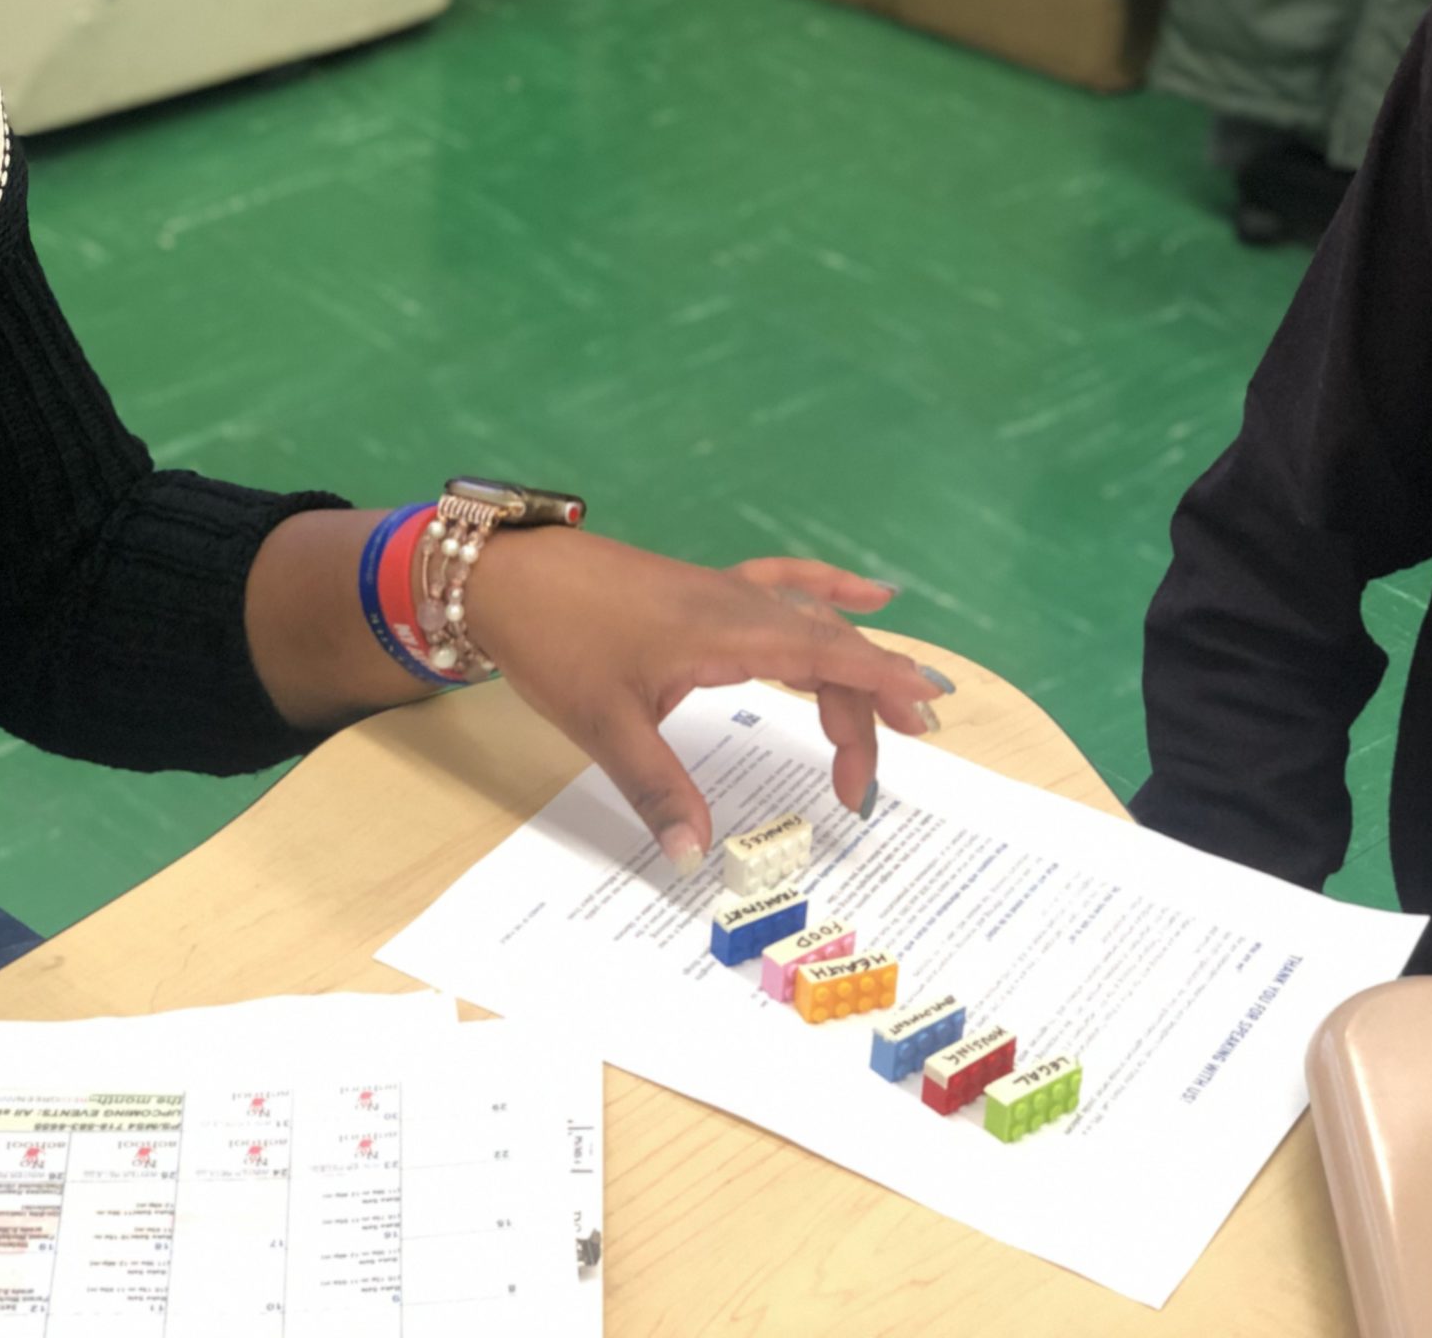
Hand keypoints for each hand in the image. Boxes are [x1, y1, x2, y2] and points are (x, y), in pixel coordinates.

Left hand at [466, 529, 951, 873]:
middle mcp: (736, 606)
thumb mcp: (605, 725)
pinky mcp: (701, 591)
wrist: (506, 574)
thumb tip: (696, 857)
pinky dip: (827, 590)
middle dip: (867, 707)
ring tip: (900, 711)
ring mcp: (721, 593)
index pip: (825, 655)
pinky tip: (865, 593)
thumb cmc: (555, 639)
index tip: (925, 715)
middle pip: (826, 651)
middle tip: (870, 784)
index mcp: (725, 633)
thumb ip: (659, 789)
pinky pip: (782, 584)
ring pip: (810, 624)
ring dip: (855, 664)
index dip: (880, 684)